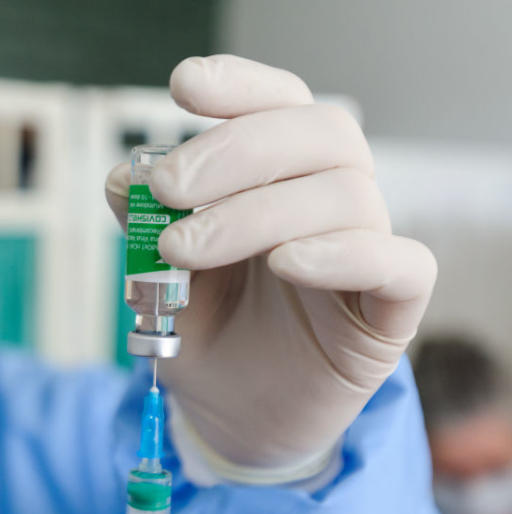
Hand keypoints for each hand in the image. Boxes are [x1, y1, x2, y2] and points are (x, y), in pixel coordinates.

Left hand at [105, 55, 435, 478]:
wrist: (235, 418)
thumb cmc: (207, 335)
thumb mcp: (160, 280)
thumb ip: (146, 229)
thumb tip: (123, 177)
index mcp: (282, 179)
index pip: (281, 105)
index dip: (241, 85)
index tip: (184, 86)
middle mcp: (332, 202)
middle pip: (320, 133)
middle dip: (234, 150)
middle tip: (167, 188)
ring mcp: (366, 254)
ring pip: (344, 194)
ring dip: (254, 213)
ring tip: (184, 249)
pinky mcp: (390, 311)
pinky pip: (399, 264)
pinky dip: (343, 254)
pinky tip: (284, 264)